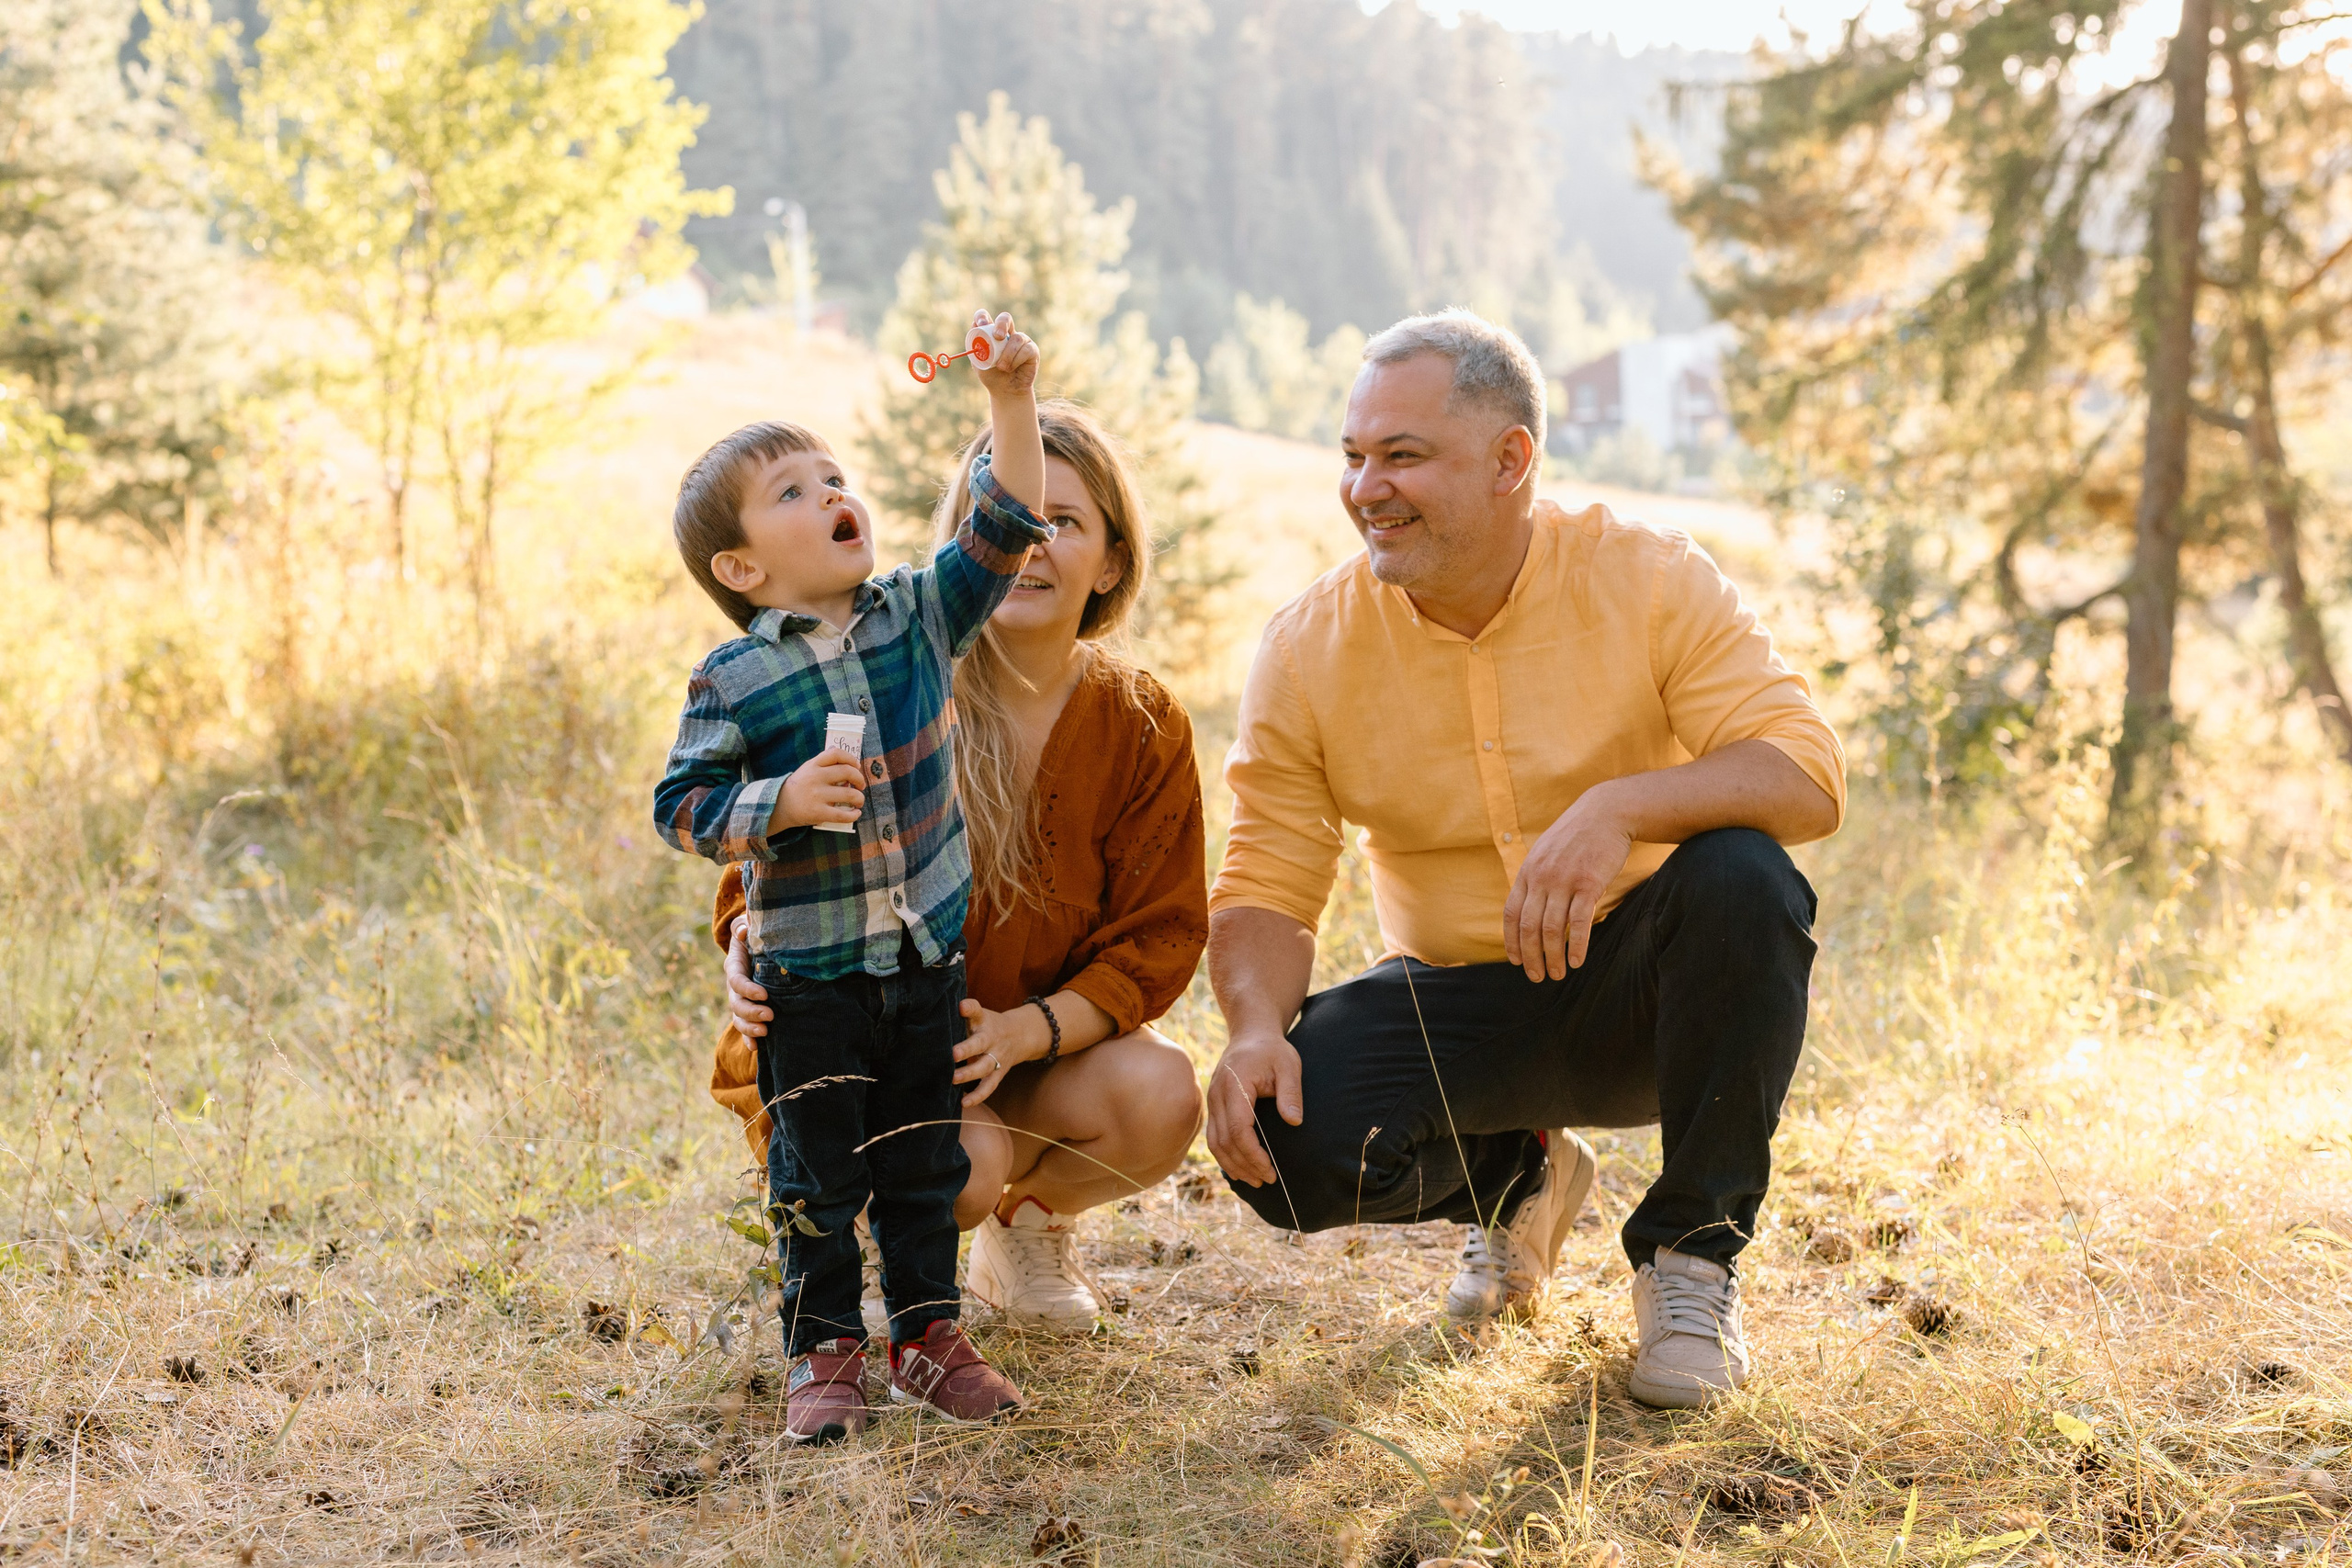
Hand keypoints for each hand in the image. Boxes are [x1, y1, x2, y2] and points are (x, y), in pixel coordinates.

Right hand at [725, 920, 768, 1038]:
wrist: (758, 945)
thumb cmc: (755, 933)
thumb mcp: (749, 925)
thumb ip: (743, 926)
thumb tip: (743, 930)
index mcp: (734, 966)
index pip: (736, 980)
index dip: (747, 989)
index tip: (764, 994)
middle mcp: (734, 986)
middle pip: (736, 1004)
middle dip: (751, 1012)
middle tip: (770, 1016)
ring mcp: (741, 1000)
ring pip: (739, 1018)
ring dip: (749, 1028)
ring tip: (765, 1032)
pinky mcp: (749, 1009)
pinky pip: (745, 1027)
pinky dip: (748, 1038)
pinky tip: (757, 1047)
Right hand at [769, 752, 864, 833]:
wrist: (779, 805)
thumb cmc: (799, 787)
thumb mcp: (807, 769)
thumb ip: (824, 765)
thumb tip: (849, 761)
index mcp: (813, 765)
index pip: (836, 754)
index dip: (851, 759)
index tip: (856, 767)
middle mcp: (815, 777)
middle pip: (848, 772)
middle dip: (860, 779)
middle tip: (861, 786)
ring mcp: (817, 795)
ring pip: (850, 794)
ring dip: (860, 798)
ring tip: (859, 801)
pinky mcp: (818, 812)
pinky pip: (843, 814)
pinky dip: (854, 815)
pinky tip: (856, 813)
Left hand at [952, 998, 1047, 1106]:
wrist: (1020, 1035)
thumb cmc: (989, 1025)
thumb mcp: (980, 1014)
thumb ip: (967, 1011)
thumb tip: (952, 1007)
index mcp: (985, 1022)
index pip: (977, 1011)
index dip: (970, 1008)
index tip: (962, 1007)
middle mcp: (992, 1039)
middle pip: (981, 1043)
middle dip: (968, 1049)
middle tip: (954, 1054)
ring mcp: (996, 1058)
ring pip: (985, 1067)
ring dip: (970, 1073)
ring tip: (954, 1079)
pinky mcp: (998, 1073)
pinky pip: (989, 1086)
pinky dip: (978, 1096)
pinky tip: (964, 1103)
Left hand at [971, 310, 1038, 398]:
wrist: (1006, 391)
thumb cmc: (991, 375)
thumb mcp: (979, 362)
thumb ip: (975, 347)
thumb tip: (974, 330)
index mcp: (990, 333)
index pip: (985, 317)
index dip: (982, 316)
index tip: (981, 324)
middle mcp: (1006, 333)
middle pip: (1005, 318)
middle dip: (1001, 324)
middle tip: (998, 336)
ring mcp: (1020, 340)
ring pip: (1017, 338)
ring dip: (1008, 354)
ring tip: (1002, 367)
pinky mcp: (1032, 350)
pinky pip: (1026, 349)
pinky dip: (1016, 360)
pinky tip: (1012, 368)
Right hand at [1203, 1029, 1301, 1187]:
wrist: (1250, 1033)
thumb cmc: (1272, 1049)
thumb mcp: (1289, 1064)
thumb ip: (1291, 1092)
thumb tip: (1294, 1121)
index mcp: (1235, 1085)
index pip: (1239, 1129)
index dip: (1253, 1154)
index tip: (1271, 1170)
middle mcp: (1217, 1095)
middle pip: (1224, 1141)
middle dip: (1245, 1165)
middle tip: (1267, 1181)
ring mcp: (1212, 1101)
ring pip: (1215, 1143)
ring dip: (1232, 1165)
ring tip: (1254, 1181)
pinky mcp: (1214, 1106)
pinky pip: (1213, 1136)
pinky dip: (1225, 1156)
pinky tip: (1240, 1168)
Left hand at [1503, 786, 1635, 980]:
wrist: (1605, 813)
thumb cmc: (1577, 837)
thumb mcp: (1545, 853)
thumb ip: (1535, 878)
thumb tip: (1529, 908)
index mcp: (1527, 872)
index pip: (1511, 914)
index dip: (1511, 941)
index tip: (1516, 961)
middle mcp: (1541, 878)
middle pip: (1529, 927)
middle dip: (1530, 957)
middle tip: (1537, 977)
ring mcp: (1564, 881)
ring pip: (1552, 929)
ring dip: (1553, 957)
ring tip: (1558, 974)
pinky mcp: (1588, 883)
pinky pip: (1579, 922)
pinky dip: (1577, 946)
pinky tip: (1578, 961)